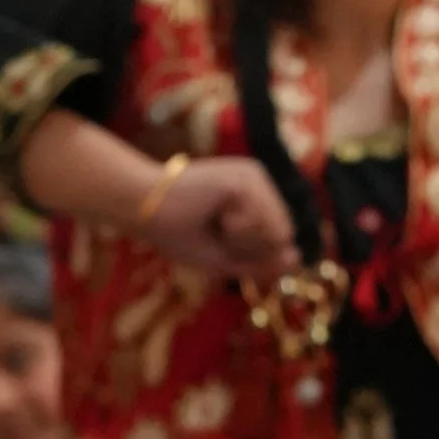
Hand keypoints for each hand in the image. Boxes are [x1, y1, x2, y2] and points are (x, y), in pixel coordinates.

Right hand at [141, 155, 297, 278]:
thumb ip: (260, 262)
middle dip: (251, 247)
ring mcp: (253, 176)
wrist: (141, 209)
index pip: (280, 236)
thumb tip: (297, 259)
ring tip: (217, 222)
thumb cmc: (176, 232)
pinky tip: (216, 214)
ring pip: (277, 231)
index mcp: (255, 194)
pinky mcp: (243, 179)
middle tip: (218, 231)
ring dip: (244, 240)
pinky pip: (260, 223)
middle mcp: (259, 180)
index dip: (255, 252)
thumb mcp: (224, 257)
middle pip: (284, 235)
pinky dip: (237, 231)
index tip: (222, 240)